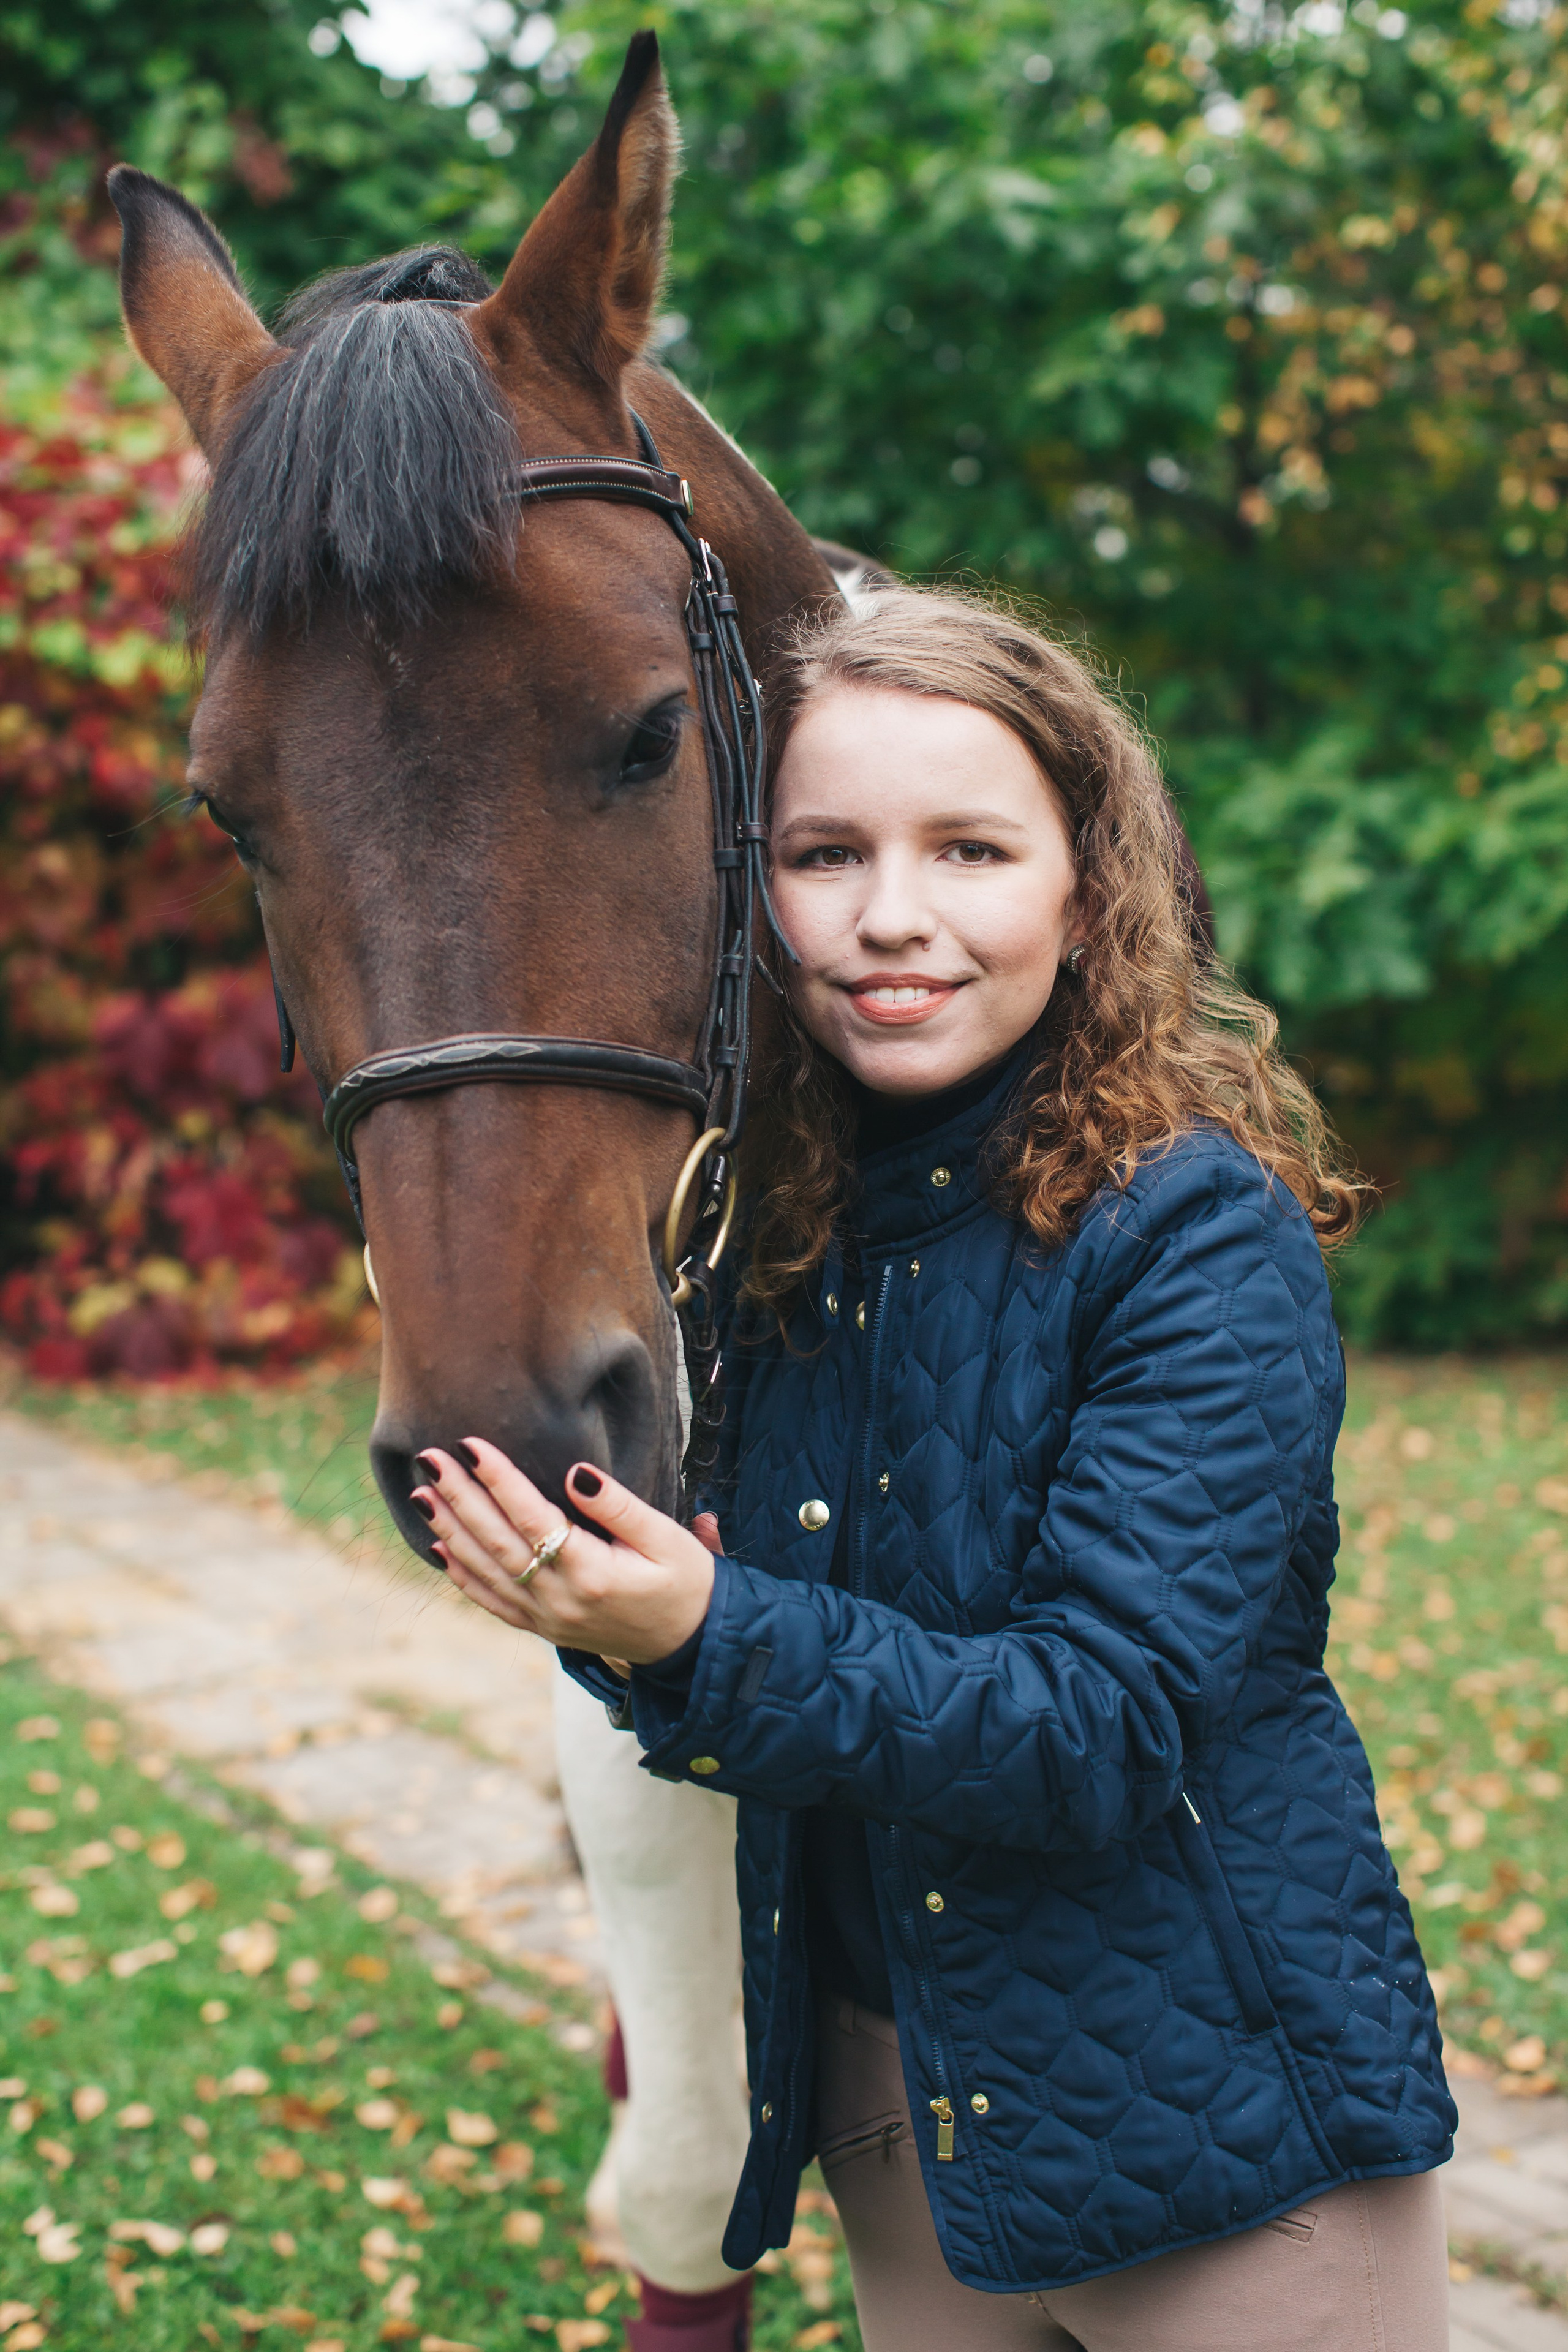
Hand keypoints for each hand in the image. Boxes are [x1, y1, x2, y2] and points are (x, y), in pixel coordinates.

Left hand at [411, 1440, 715, 1667]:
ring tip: (420, 1493)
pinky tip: (440, 1549)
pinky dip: (462, 1576)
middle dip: (459, 1497)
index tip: (470, 1444)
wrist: (691, 1644)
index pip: (532, 1517)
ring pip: (486, 1571)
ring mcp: (547, 1619)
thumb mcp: (667, 1539)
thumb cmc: (686, 1582)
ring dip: (449, 1530)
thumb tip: (575, 1473)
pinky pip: (493, 1603)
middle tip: (428, 1458)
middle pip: (497, 1542)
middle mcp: (560, 1600)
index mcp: (592, 1573)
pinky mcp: (543, 1629)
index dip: (498, 1479)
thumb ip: (620, 1506)